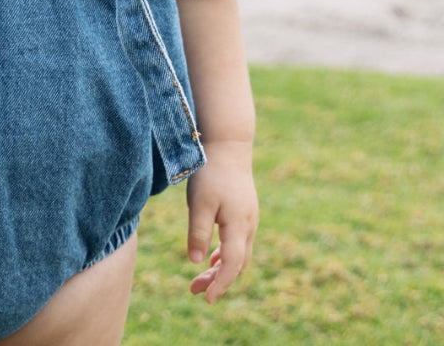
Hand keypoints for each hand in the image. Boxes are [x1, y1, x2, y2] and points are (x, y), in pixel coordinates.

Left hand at [185, 139, 257, 303]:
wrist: (229, 145)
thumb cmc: (211, 172)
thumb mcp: (200, 202)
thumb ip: (198, 232)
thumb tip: (196, 262)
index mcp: (239, 225)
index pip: (232, 265)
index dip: (220, 284)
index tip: (206, 298)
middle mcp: (248, 225)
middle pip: (236, 264)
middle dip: (217, 280)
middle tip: (194, 290)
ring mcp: (249, 218)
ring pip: (239, 254)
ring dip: (221, 268)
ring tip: (200, 279)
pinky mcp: (244, 211)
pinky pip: (239, 242)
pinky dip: (226, 254)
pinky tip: (212, 257)